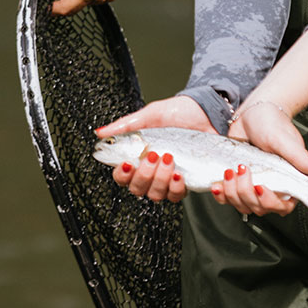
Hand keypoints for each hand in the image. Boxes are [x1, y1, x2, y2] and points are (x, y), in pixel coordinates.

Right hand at [96, 96, 212, 202]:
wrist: (206, 112)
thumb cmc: (177, 112)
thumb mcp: (149, 115)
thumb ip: (125, 126)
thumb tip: (100, 133)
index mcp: (137, 156)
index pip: (122, 176)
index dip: (122, 175)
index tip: (128, 163)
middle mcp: (151, 171)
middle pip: (137, 189)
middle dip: (144, 175)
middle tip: (154, 155)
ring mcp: (167, 178)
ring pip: (156, 195)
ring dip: (160, 180)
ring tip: (169, 159)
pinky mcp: (186, 182)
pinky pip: (176, 195)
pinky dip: (176, 187)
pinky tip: (179, 173)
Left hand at [213, 99, 307, 217]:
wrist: (252, 113)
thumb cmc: (272, 123)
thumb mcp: (284, 140)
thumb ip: (300, 157)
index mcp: (288, 182)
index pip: (282, 207)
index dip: (269, 202)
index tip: (260, 187)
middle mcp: (272, 187)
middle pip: (258, 208)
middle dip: (246, 193)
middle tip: (242, 169)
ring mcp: (252, 186)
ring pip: (242, 206)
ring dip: (232, 193)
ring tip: (229, 171)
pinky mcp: (237, 182)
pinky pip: (228, 198)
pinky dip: (221, 194)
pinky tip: (217, 185)